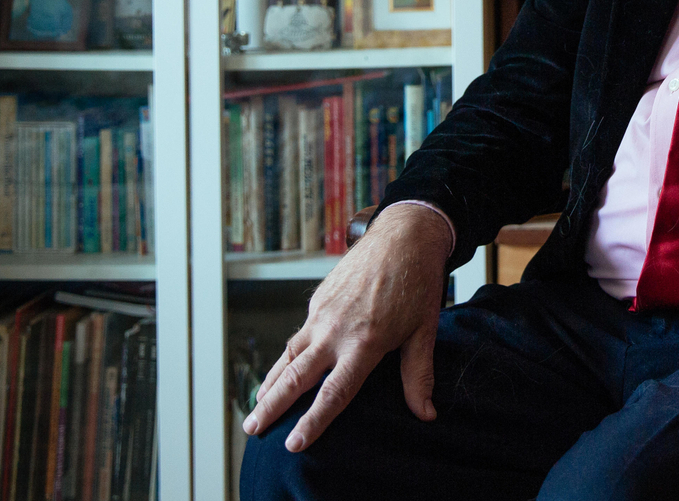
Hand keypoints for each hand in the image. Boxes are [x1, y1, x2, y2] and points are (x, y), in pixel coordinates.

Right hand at [241, 204, 450, 450]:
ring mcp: (322, 313)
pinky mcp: (318, 299)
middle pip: (296, 377)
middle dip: (272, 407)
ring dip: (271, 382)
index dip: (312, 422)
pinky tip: (281, 369)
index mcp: (363, 343)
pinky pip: (299, 334)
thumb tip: (426, 413)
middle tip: (252, 429)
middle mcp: (335, 330)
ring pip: (289, 355)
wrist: (405, 235)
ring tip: (255, 406)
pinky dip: (285, 355)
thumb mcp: (423, 331)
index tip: (294, 444)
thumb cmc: (417, 282)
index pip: (333, 393)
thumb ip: (418, 375)